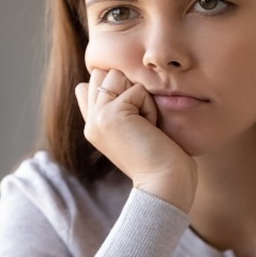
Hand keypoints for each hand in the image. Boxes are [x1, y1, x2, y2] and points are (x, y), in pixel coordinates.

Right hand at [74, 68, 196, 211]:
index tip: (136, 120)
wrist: (165, 183)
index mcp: (93, 124)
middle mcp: (91, 120)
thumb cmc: (161, 158)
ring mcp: (97, 118)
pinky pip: (136, 90)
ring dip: (140, 97)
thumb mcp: (134, 128)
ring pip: (117, 76)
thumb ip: (117, 105)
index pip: (92, 83)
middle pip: (105, 73)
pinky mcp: (110, 115)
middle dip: (130, 89)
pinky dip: (150, 107)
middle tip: (142, 122)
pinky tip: (150, 130)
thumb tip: (107, 78)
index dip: (118, 89)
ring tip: (146, 125)